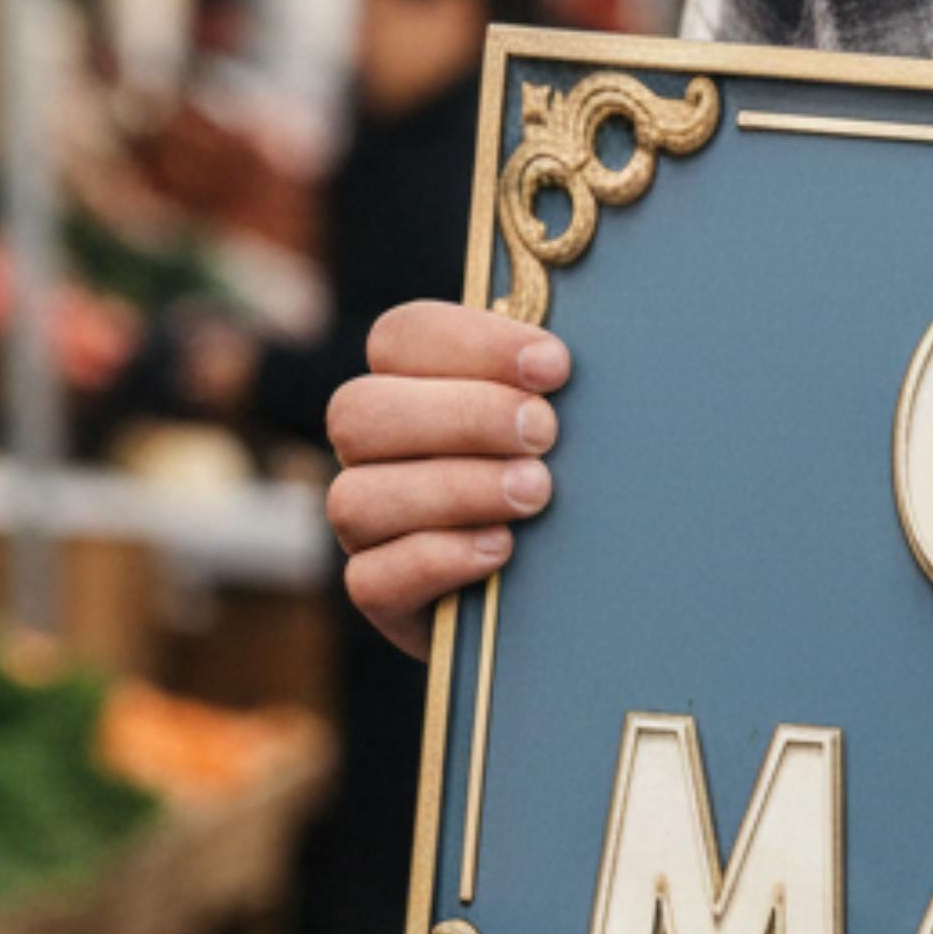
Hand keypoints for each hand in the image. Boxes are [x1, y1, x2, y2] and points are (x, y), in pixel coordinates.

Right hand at [325, 303, 570, 657]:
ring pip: (358, 497)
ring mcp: (368, 528)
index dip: (473, 343)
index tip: (554, 366)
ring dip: (454, 488)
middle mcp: (373, 454)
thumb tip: (571, 333)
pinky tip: (502, 549)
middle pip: (361, 411)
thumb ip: (554, 386)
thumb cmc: (573, 492)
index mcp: (410, 388)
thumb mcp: (570, 432)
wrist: (574, 600)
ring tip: (535, 493)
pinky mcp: (383, 597)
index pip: (403, 337)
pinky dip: (439, 558)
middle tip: (544, 433)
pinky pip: (373, 579)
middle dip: (463, 416)